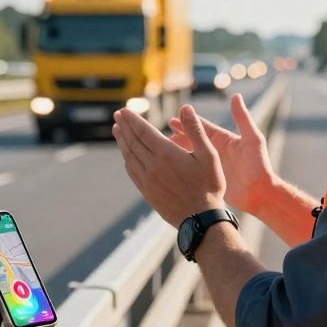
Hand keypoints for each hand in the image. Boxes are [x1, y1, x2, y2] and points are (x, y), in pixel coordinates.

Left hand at [112, 104, 225, 227]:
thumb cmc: (209, 185)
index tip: (123, 110)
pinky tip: (126, 155)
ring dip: (122, 141)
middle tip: (117, 115)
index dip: (132, 119)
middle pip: (132, 141)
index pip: (142, 131)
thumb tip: (185, 107)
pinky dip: (126, 159)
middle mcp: (152, 165)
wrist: (201, 219)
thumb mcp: (208, 154)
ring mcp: (147, 180)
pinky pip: (132, 171)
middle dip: (124, 126)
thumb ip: (195, 129)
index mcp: (166, 153)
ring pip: (129, 156)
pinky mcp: (146, 192)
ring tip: (117, 130)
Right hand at [167, 93, 274, 213]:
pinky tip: (170, 167)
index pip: (202, 127)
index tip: (172, 118)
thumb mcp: (252, 139)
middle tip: (162, 131)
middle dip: (179, 134)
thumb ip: (243, 118)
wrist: (261, 194)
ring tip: (163, 147)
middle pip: (193, 139)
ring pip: (191, 154)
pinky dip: (182, 166)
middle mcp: (217, 150)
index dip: (187, 122)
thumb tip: (236, 96)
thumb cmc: (259, 166)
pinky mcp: (210, 179)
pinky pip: (193, 170)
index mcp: (224, 139)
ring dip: (178, 150)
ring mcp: (212, 165)